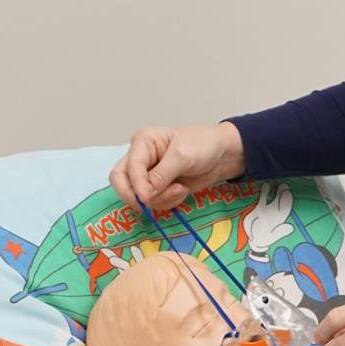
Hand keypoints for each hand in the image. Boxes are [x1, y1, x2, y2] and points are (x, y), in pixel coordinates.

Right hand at [109, 122, 246, 212]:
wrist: (223, 155)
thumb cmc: (203, 145)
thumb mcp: (182, 156)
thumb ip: (161, 175)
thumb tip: (144, 194)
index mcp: (143, 142)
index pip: (128, 168)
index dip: (136, 185)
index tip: (147, 198)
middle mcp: (141, 158)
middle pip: (121, 182)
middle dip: (136, 196)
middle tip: (151, 203)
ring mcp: (148, 175)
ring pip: (138, 196)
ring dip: (160, 199)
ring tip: (180, 189)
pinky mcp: (159, 189)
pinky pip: (154, 202)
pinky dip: (167, 202)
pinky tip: (182, 191)